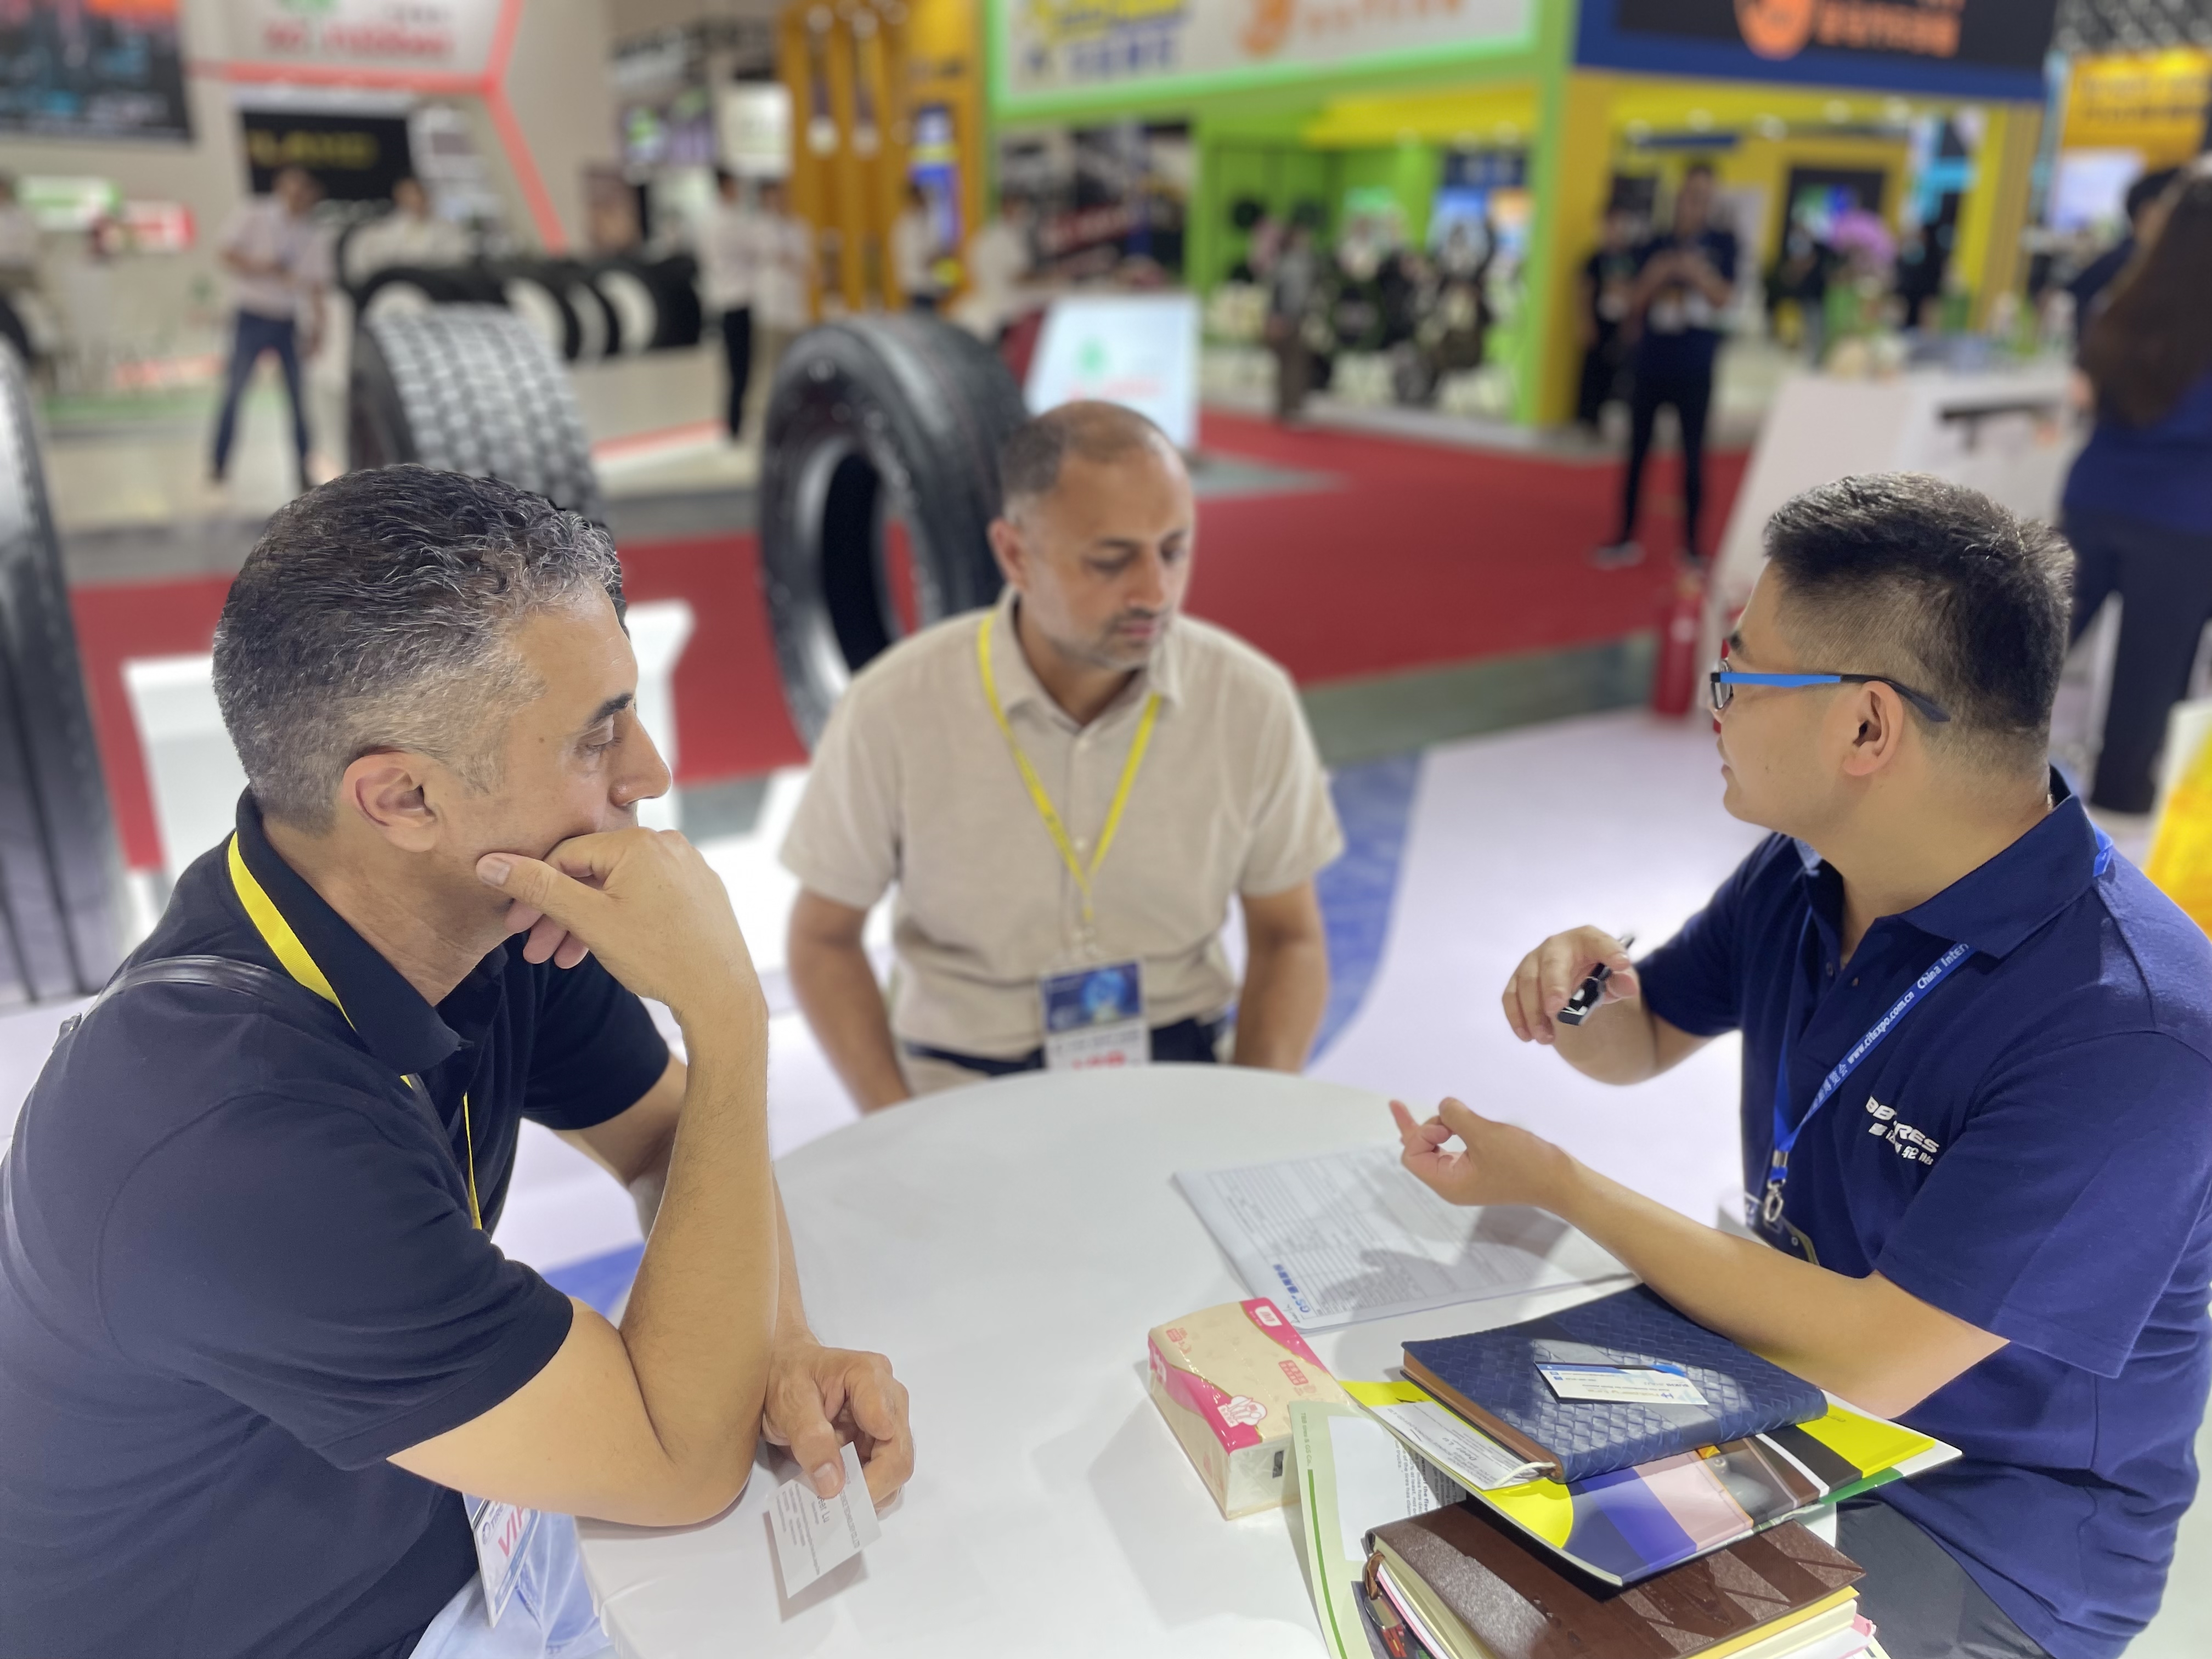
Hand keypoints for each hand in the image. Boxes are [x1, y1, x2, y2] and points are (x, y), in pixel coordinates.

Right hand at [477, 829, 760, 1024]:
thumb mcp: (589, 921)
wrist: (723, 996)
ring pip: (618, 889)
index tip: (514, 926)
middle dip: (558, 913)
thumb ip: (539, 889)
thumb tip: (490, 862)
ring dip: (585, 922)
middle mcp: (667, 845)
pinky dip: (618, 921)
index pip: (566, 855)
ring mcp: (687, 868)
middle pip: (592, 873)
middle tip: (532, 950)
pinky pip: (645, 897)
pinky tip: (599, 949)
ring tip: (561, 960)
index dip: (533, 890)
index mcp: (639, 842)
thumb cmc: (659, 957)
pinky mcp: (698, 892)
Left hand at [760, 1339, 913, 1506]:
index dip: (873, 1471)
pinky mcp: (878, 1439)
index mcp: (869, 1376)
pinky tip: (839, 1494)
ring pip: (895, 1469)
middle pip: (899, 1454)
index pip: (889, 1430)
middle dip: (870, 1488)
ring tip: (834, 1504)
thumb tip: (833, 1486)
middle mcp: (889, 1397)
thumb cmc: (784, 1377)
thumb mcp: (789, 1403)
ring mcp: (887, 1419)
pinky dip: (863, 1490)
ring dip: (868, 1492)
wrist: (780, 1368)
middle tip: (836, 1509)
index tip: (841, 1495)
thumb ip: (811, 1439)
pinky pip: (882, 1473)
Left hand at [1390, 1098, 1571, 1210]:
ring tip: (1425, 1107)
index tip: (1447, 1124)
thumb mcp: (1485, 1135)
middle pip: (1419, 1152)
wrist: (1561, 1181)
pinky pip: (1453, 1148)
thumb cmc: (1525, 1164)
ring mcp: (1467, 1176)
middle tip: (1397, 1103)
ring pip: (1435, 1149)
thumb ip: (1455, 1118)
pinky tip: (1447, 1118)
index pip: (1412, 1156)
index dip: (1420, 1133)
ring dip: (1434, 1127)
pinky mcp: (1481, 1167)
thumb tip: (1443, 1106)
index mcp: (1447, 1183)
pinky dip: (1448, 1131)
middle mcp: (1452, 1182)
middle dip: (1416, 1128)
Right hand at [1502, 926, 1637, 1045]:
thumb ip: (1622, 981)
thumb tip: (1628, 986)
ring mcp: (1533, 960)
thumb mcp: (1614, 977)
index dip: (1610, 952)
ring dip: (1533, 1012)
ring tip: (1547, 1038)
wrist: (1574, 973)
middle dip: (1553, 987)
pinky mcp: (1518, 978)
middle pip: (1552, 964)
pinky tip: (1527, 1036)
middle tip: (1557, 1010)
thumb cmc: (1596, 972)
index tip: (1622, 964)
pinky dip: (1516, 1016)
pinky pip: (1511, 995)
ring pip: (1526, 983)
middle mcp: (1556, 946)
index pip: (1600, 942)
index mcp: (1586, 939)